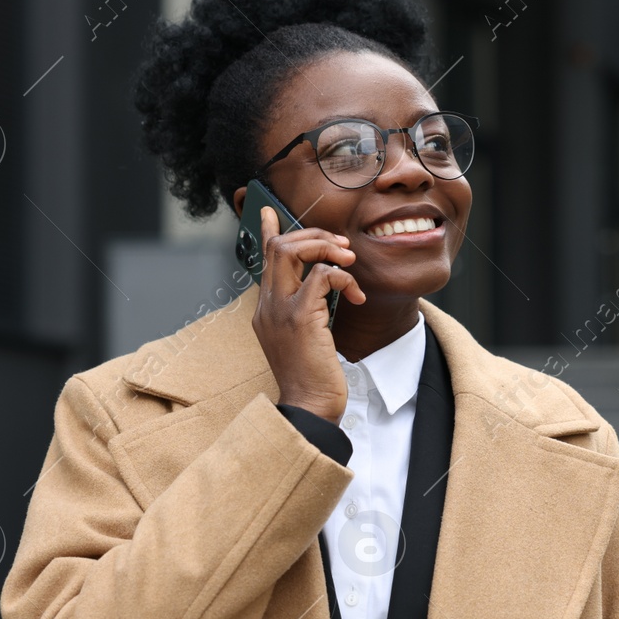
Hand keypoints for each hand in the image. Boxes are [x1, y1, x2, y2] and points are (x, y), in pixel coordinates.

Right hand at [251, 204, 366, 423]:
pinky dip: (343, 277)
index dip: (266, 232)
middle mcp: (267, 306)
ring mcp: (279, 311)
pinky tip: (356, 296)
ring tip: (349, 261)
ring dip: (326, 247)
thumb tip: (322, 288)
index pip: (262, 260)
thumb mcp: (305, 338)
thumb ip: (306, 310)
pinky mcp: (300, 319)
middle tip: (341, 245)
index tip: (268, 211)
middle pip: (278, 247)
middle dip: (313, 235)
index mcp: (266, 310)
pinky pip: (321, 276)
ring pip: (291, 251)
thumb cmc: (312, 376)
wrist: (310, 407)